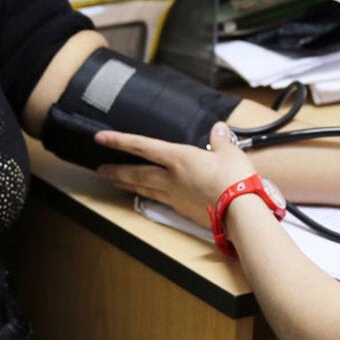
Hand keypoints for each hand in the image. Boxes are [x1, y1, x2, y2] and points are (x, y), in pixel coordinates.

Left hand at [95, 123, 255, 226]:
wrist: (240, 211)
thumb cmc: (235, 179)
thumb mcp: (230, 152)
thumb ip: (220, 140)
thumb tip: (218, 128)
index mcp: (179, 158)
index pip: (142, 146)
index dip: (120, 141)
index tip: (100, 138)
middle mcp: (171, 177)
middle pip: (137, 173)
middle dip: (116, 170)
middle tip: (100, 170)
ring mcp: (175, 196)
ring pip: (144, 189)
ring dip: (127, 185)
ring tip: (114, 183)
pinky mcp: (182, 210)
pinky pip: (160, 201)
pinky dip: (149, 197)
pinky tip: (146, 197)